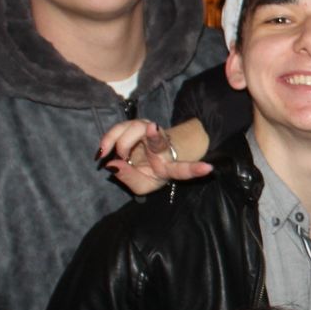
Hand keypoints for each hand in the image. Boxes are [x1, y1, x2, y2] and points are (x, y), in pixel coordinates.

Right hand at [96, 118, 211, 194]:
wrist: (146, 157)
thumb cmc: (148, 173)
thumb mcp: (141, 185)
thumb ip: (128, 178)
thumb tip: (112, 165)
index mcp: (169, 166)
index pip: (183, 169)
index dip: (194, 170)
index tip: (207, 168)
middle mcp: (162, 146)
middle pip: (158, 139)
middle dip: (151, 136)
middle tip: (124, 156)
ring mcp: (149, 132)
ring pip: (136, 128)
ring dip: (120, 143)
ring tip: (111, 157)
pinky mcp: (136, 125)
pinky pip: (121, 127)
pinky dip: (108, 138)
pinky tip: (102, 151)